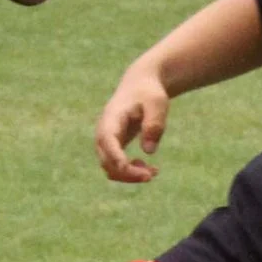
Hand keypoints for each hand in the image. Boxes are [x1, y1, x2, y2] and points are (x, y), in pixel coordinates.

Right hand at [95, 59, 170, 182]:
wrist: (140, 85)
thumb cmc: (149, 92)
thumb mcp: (157, 102)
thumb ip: (154, 123)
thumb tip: (148, 151)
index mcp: (111, 118)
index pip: (107, 140)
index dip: (115, 155)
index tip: (127, 167)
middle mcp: (104, 132)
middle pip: (106, 160)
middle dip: (127, 172)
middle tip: (152, 174)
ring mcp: (106, 142)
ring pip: (110, 168)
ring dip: (130, 175)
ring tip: (154, 172)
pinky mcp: (112, 147)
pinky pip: (116, 167)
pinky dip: (130, 172)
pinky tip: (149, 168)